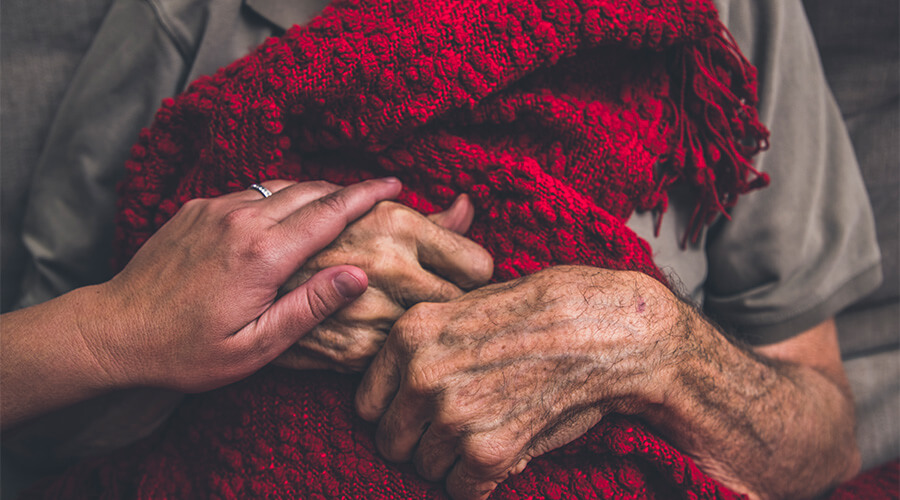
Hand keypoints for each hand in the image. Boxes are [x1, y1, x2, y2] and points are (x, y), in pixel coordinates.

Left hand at [85, 178, 401, 392]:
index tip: (395, 184)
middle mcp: (242, 219)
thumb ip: (310, 307)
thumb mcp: (255, 345)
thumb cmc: (186, 350)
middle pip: (310, 190)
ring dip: (312, 193)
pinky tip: (281, 219)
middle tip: (373, 196)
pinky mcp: (196, 208)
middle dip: (346, 190)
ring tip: (334, 207)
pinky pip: (250, 192)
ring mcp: (215, 208)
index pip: (330, 212)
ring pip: (280, 186)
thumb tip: (358, 275)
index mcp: (263, 254)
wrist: (113, 331)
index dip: (367, 194)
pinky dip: (277, 198)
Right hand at [274, 195, 493, 371]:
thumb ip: (429, 220)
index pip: (479, 266)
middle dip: (454, 300)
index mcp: (399, 225)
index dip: (469, 271)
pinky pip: (400, 354)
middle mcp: (390, 267)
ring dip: (425, 326)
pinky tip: (377, 328)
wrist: (246, 279)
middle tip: (434, 294)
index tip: (457, 273)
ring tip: (402, 309)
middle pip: (462, 303)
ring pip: (434, 333)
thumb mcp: (374, 217)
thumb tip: (468, 207)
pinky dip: (395, 346)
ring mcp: (373, 312)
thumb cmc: (323, 240)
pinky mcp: (355, 350)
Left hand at [355, 266, 681, 499]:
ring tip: (487, 432)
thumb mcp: (467, 304)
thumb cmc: (542, 311)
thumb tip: (400, 386)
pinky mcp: (487, 452)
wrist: (601, 329)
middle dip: (420, 440)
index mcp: (410, 335)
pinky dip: (480, 481)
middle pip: (391, 441)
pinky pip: (462, 490)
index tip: (418, 413)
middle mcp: (421, 376)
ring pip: (425, 468)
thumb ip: (426, 343)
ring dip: (452, 461)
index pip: (366, 404)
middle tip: (456, 427)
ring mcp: (452, 416)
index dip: (394, 412)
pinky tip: (503, 451)